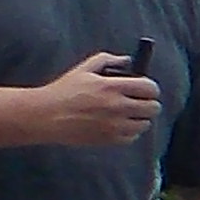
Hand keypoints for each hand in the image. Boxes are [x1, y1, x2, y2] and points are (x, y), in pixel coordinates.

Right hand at [15, 53, 163, 146]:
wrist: (45, 116)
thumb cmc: (63, 91)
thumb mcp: (84, 69)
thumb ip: (108, 60)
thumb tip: (127, 60)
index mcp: (112, 87)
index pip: (150, 88)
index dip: (150, 88)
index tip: (145, 88)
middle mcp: (117, 107)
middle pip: (153, 108)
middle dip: (148, 103)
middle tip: (138, 101)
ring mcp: (114, 125)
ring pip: (145, 124)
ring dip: (139, 118)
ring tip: (127, 113)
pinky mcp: (109, 140)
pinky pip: (132, 137)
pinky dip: (129, 132)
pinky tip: (117, 124)